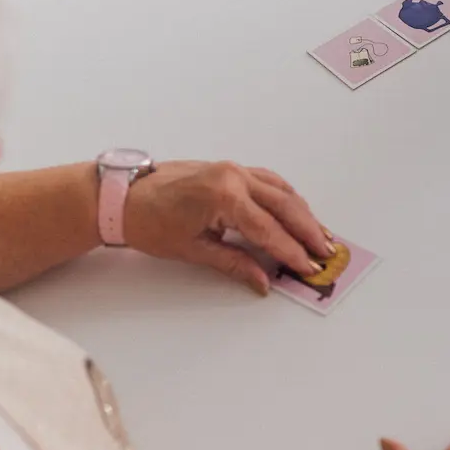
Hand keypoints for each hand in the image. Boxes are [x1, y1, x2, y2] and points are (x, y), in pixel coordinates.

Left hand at [124, 160, 332, 293]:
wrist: (122, 196)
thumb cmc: (149, 222)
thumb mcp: (193, 250)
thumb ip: (234, 263)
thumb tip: (262, 280)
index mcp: (224, 196)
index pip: (269, 230)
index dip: (292, 251)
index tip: (309, 267)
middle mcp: (234, 177)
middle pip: (285, 206)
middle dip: (308, 231)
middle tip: (326, 252)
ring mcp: (233, 169)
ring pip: (282, 191)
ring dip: (303, 213)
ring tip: (320, 234)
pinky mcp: (230, 169)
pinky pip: (269, 181)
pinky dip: (286, 197)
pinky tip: (297, 211)